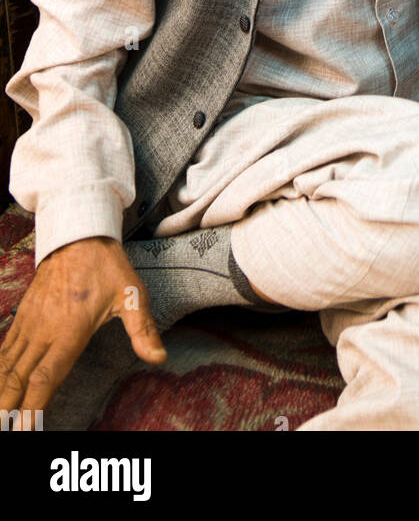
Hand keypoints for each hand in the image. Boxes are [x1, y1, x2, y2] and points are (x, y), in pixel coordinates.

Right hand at [0, 235, 164, 423]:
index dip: (33, 406)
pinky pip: (6, 348)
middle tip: (2, 429)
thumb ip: (143, 330)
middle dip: (7, 407)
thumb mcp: (132, 295)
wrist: (78, 233)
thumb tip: (159, 357)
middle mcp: (44, 331)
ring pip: (7, 365)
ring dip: (0, 391)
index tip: (24, 429)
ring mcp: (30, 323)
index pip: (46, 377)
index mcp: (70, 330)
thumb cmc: (107, 266)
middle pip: (19, 378)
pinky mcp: (23, 315)